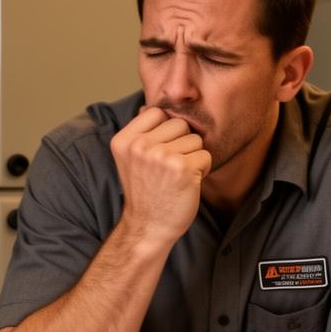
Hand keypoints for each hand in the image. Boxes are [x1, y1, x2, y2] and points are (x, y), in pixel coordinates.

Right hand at [110, 107, 210, 246]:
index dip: (166, 131)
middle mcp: (139, 146)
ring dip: (193, 158)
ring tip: (178, 177)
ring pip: (195, 140)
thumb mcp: (131, 158)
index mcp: (124, 140)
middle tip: (170, 168)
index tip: (161, 152)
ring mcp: (160, 156)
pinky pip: (206, 156)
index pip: (157, 112)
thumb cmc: (146, 192)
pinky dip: (203, 171)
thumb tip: (151, 104)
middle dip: (182, 143)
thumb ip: (140, 132)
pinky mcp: (182, 169)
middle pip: (179, 123)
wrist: (148, 228)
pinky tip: (187, 184)